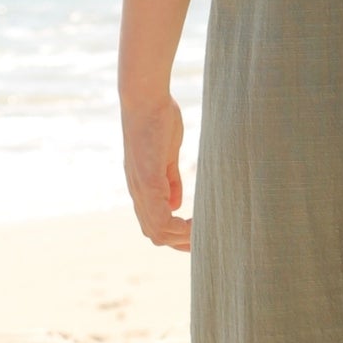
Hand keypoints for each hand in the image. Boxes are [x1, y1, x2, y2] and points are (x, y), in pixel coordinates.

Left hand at [120, 93, 191, 250]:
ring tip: (203, 233)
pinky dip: (177, 227)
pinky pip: (159, 216)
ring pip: (156, 231)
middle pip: (154, 234)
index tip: (198, 235)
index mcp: (143, 187)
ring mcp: (141, 188)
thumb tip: (175, 204)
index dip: (175, 235)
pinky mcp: (148, 180)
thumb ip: (170, 179)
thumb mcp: (167, 154)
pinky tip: (194, 223)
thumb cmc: (157, 120)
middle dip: (179, 243)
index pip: (155, 224)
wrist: (144, 98)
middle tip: (204, 242)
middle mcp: (138, 192)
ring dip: (181, 238)